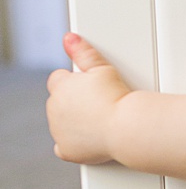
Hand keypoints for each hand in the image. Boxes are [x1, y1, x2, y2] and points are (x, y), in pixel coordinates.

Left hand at [46, 33, 131, 164]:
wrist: (127, 128)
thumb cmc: (118, 98)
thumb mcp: (103, 69)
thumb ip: (83, 52)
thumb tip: (70, 38)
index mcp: (60, 87)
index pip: (58, 79)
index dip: (74, 82)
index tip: (90, 87)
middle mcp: (54, 108)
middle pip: (59, 101)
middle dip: (74, 101)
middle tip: (99, 103)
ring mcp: (59, 130)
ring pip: (61, 123)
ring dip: (74, 120)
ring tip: (99, 119)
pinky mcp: (67, 150)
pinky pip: (64, 147)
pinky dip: (73, 144)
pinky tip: (88, 139)